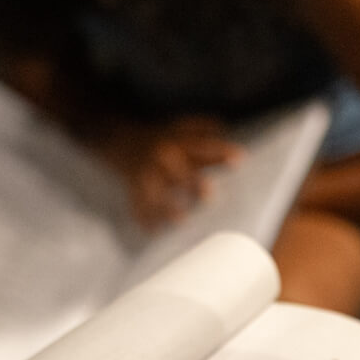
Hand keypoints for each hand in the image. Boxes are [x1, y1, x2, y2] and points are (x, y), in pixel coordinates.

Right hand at [95, 117, 240, 229]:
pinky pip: (137, 203)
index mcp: (177, 141)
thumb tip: (225, 129)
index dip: (220, 152)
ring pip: (156, 191)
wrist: (120, 140)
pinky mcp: (133, 187)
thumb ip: (202, 129)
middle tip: (208, 197)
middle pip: (179, 171)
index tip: (240, 159)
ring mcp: (146, 173)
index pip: (202, 146)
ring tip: (181, 221)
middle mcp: (162, 156)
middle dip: (192, 182)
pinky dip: (144, 217)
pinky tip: (153, 231)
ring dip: (167, 206)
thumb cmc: (159, 138)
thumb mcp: (178, 128)